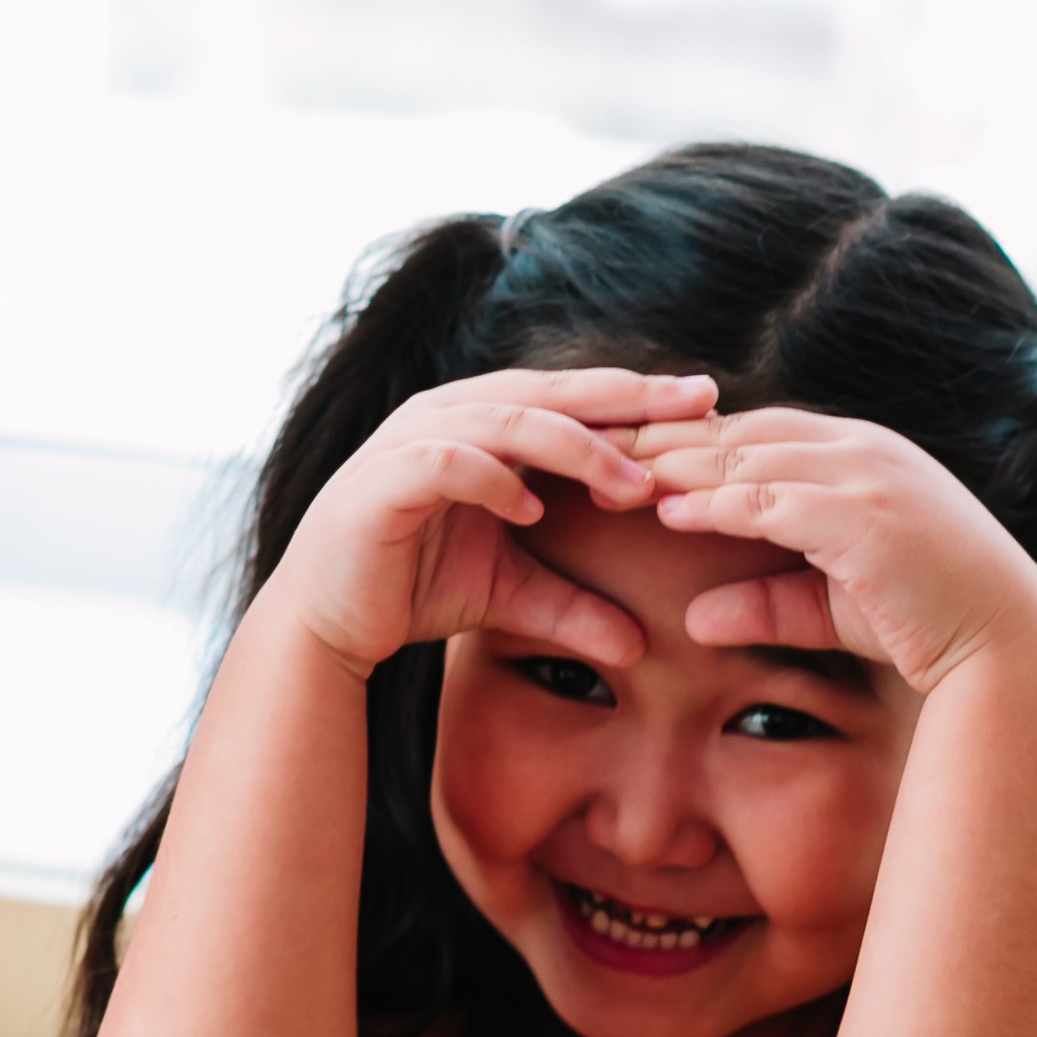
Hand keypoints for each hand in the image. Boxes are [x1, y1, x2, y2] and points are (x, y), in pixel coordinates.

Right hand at [269, 369, 716, 680]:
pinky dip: (492, 480)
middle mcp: (450, 414)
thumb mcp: (510, 594)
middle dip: (629, 399)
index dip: (640, 400)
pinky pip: (448, 461)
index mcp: (485, 423)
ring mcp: (413, 439)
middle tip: (698, 407)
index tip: (711, 410)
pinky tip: (532, 509)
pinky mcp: (383, 478)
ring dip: (574, 447)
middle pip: (553, 391)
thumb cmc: (412, 589)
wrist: (325, 622)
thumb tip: (642, 645)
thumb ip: (573, 607)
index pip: (575, 399)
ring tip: (630, 482)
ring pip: (509, 419)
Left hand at [632, 407, 1036, 698]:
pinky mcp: (864, 515)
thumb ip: (766, 601)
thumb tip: (695, 618)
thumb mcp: (832, 607)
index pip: (760, 432)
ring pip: (750, 457)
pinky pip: (772, 501)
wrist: (1004, 649)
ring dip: (678, 464)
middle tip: (597, 447)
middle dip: (669, 438)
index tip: (630, 452)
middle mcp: (865, 449)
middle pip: (743, 431)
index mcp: (862, 454)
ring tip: (613, 474)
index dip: (693, 441)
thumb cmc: (928, 626)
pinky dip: (717, 503)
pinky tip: (668, 511)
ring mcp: (868, 476)